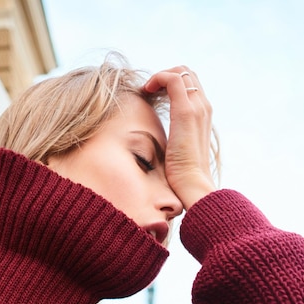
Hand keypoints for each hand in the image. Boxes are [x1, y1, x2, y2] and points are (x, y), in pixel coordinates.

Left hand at [144, 67, 216, 209]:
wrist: (192, 185)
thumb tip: (164, 143)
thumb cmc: (183, 175)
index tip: (154, 94)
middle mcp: (203, 107)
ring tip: (146, 90)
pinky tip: (146, 91)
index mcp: (204, 115)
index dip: (171, 82)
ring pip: (180, 71)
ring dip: (160, 76)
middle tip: (148, 90)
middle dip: (165, 75)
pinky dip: (157, 78)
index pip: (190, 84)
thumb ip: (177, 139)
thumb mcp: (180, 151)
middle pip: (187, 73)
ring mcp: (196, 107)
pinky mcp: (185, 112)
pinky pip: (172, 79)